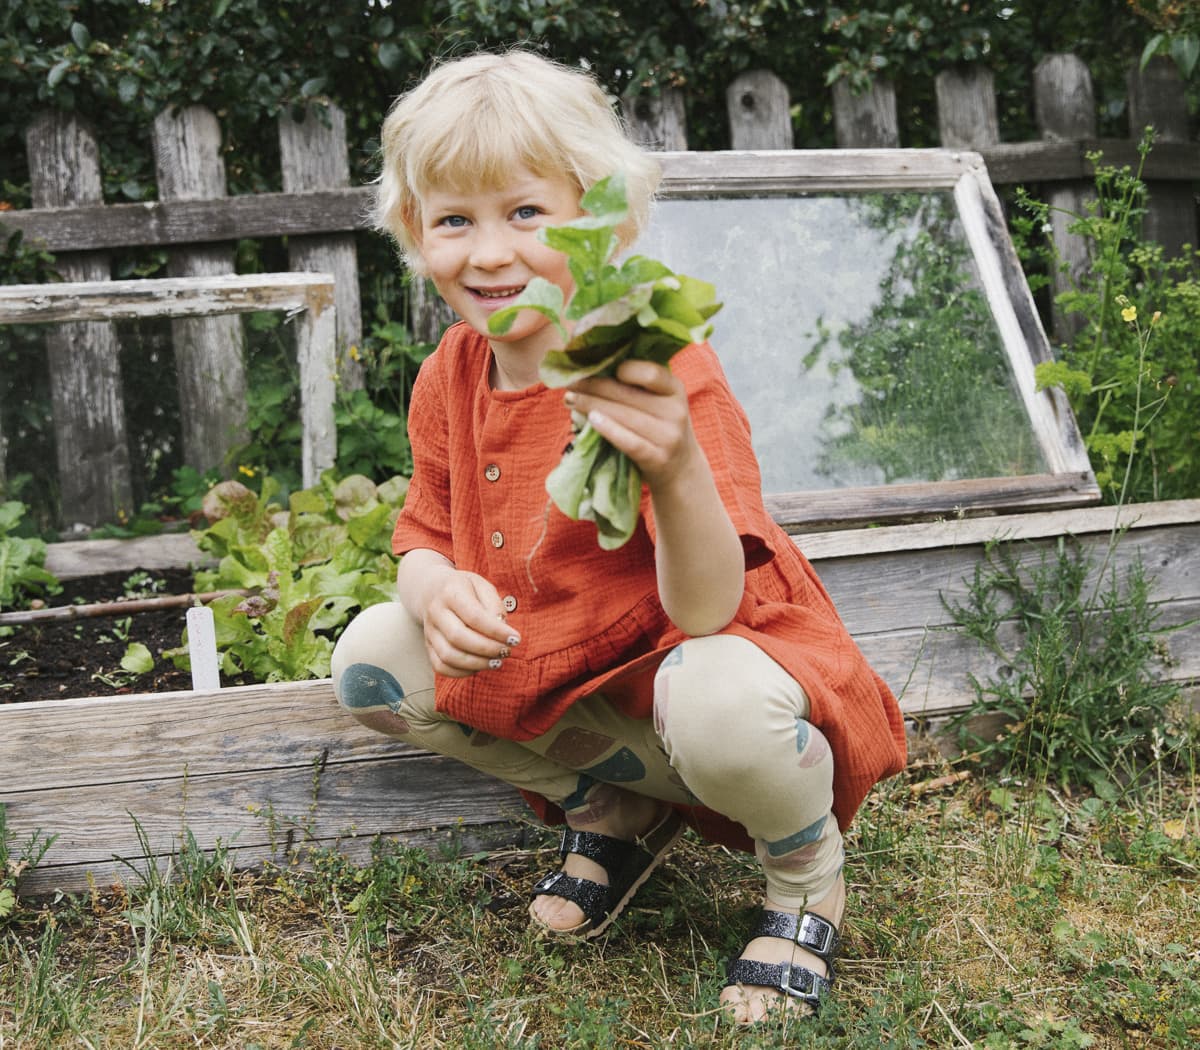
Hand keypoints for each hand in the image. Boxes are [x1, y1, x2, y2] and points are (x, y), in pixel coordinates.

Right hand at [420, 567, 518, 677]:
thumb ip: (493, 604)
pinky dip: (461, 672)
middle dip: (487, 649)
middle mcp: (435, 612)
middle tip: (506, 652)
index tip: (515, 639)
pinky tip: (479, 667)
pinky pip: (440, 666)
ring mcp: (429, 631)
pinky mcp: (427, 646)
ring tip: (496, 662)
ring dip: (476, 664)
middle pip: (458, 637)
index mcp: (451, 592)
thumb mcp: (482, 585)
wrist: (432, 591)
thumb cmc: (464, 589)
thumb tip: (502, 627)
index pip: (474, 616)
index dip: (496, 631)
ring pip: (448, 655)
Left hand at [564, 359, 700, 490]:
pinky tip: (591, 420)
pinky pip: (629, 442)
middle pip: (628, 394)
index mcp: (675, 389)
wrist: (680, 470)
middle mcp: (676, 411)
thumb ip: (639, 385)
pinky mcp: (657, 459)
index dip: (624, 368)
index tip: (598, 368)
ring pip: (623, 416)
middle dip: (593, 386)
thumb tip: (594, 366)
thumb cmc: (659, 427)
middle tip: (570, 383)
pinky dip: (608, 429)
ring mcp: (668, 437)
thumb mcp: (660, 402)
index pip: (651, 373)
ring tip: (570, 399)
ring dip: (591, 405)